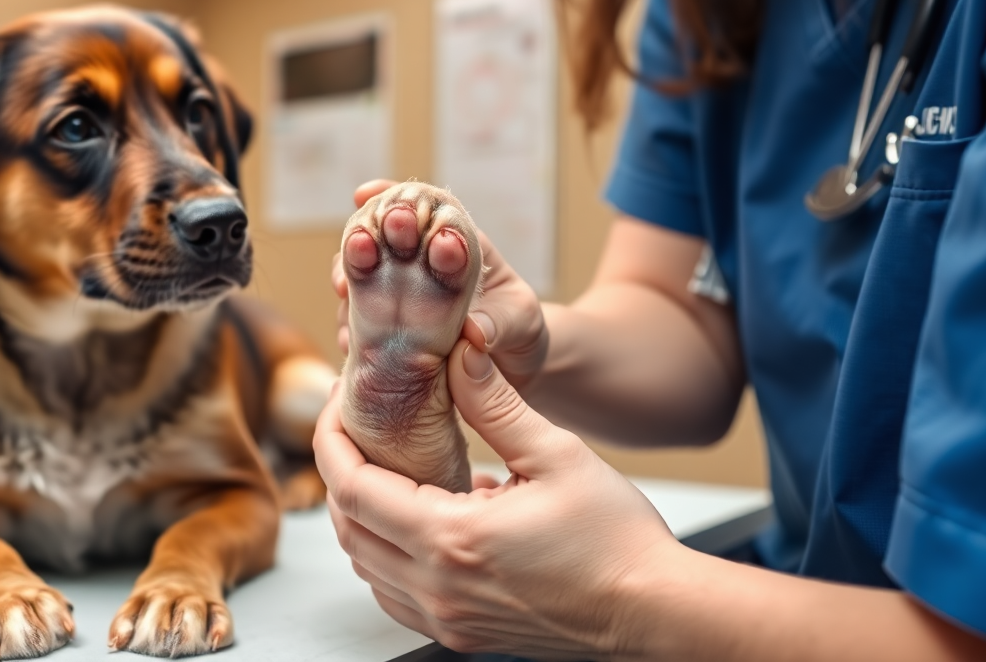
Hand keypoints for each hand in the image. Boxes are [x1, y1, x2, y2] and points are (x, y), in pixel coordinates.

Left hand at [315, 338, 680, 659]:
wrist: (654, 613)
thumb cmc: (618, 540)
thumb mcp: (557, 455)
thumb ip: (496, 405)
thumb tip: (460, 353)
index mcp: (453, 539)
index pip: (350, 488)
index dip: (331, 439)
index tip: (339, 403)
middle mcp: (438, 587)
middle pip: (346, 526)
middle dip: (342, 470)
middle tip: (359, 427)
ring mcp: (447, 617)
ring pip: (365, 563)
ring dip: (362, 513)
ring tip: (390, 466)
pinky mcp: (461, 633)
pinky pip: (393, 593)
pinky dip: (387, 554)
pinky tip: (422, 519)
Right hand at [332, 179, 549, 389]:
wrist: (510, 370)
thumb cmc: (521, 333)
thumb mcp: (522, 323)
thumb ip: (501, 322)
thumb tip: (476, 332)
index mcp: (457, 246)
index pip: (422, 211)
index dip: (391, 196)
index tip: (365, 194)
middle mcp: (421, 266)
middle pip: (381, 238)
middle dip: (364, 235)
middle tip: (361, 244)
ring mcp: (400, 297)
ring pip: (362, 277)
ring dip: (350, 277)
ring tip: (347, 289)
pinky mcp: (388, 331)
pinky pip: (358, 322)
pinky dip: (350, 326)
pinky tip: (350, 339)